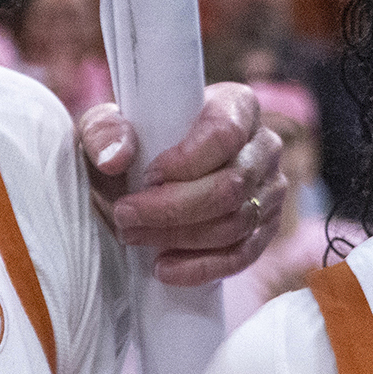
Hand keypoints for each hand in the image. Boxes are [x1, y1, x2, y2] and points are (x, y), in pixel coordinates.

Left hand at [78, 81, 288, 285]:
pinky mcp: (264, 229)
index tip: (146, 177)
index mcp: (235, 105)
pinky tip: (164, 267)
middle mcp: (264, 145)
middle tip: (126, 216)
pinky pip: (242, 256)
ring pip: (236, 224)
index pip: (225, 133)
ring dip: (179, 238)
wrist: (139, 180)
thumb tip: (117, 157)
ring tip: (135, 236)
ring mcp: (268, 190)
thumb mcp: (105, 128)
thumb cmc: (130, 146)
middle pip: (231, 186)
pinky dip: (200, 267)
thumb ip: (103, 130)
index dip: (185, 161)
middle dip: (172, 209)